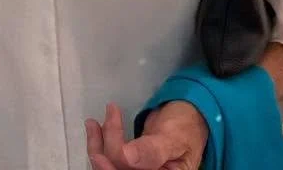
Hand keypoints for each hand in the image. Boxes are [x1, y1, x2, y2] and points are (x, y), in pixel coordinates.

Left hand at [86, 100, 207, 169]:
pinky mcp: (131, 165)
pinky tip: (96, 130)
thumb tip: (127, 157)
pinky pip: (111, 160)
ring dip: (97, 146)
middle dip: (103, 152)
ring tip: (93, 124)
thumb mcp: (174, 136)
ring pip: (111, 167)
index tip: (100, 155)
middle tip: (96, 123)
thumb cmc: (186, 126)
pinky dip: (101, 145)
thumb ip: (153, 149)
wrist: (189, 116)